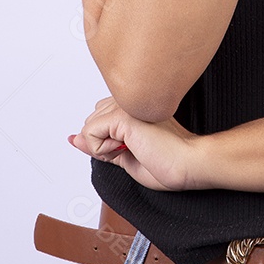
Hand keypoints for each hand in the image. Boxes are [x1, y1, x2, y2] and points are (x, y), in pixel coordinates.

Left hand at [68, 96, 203, 191]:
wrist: (188, 163)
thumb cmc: (168, 162)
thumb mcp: (124, 157)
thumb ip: (100, 146)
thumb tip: (75, 139)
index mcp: (133, 106)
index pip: (100, 116)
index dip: (107, 141)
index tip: (134, 148)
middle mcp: (128, 100)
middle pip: (91, 121)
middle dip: (104, 144)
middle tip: (135, 150)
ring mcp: (125, 105)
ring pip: (88, 128)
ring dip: (104, 148)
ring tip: (135, 148)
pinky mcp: (122, 114)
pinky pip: (90, 133)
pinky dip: (102, 149)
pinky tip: (128, 147)